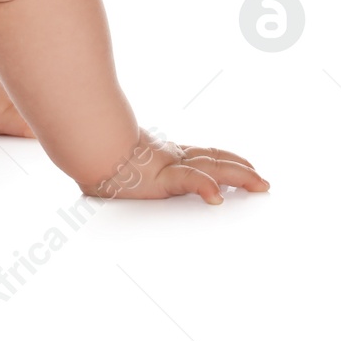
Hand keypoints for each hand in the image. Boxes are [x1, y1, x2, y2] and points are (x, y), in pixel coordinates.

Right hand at [78, 127, 269, 204]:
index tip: (245, 166)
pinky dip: (204, 186)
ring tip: (258, 184)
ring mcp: (165, 165)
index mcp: (161, 155)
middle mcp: (168, 157)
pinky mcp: (159, 175)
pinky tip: (217, 196)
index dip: (226, 160)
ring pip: (210, 168)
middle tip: (263, 182)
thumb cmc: (90, 151)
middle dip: (241, 170)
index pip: (201, 156)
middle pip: (213, 160)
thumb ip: (121, 166)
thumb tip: (111, 171)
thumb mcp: (113, 164)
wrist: (77, 144)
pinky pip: (187, 180)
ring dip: (237, 176)